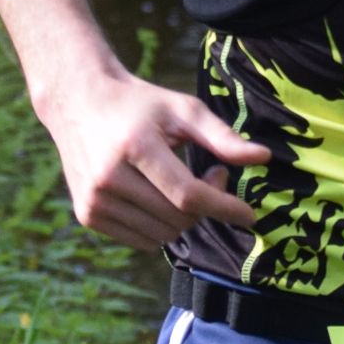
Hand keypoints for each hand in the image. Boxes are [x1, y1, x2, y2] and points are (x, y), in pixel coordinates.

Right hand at [38, 68, 270, 250]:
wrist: (79, 103)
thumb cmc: (141, 106)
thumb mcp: (183, 110)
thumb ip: (223, 136)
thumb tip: (264, 158)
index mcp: (135, 147)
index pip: (187, 194)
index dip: (223, 207)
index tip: (250, 215)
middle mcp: (109, 177)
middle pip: (178, 218)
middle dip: (206, 204)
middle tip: (213, 174)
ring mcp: (95, 200)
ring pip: (162, 235)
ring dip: (184, 218)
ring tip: (183, 183)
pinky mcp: (88, 215)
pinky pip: (142, 240)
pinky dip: (160, 226)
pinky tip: (158, 196)